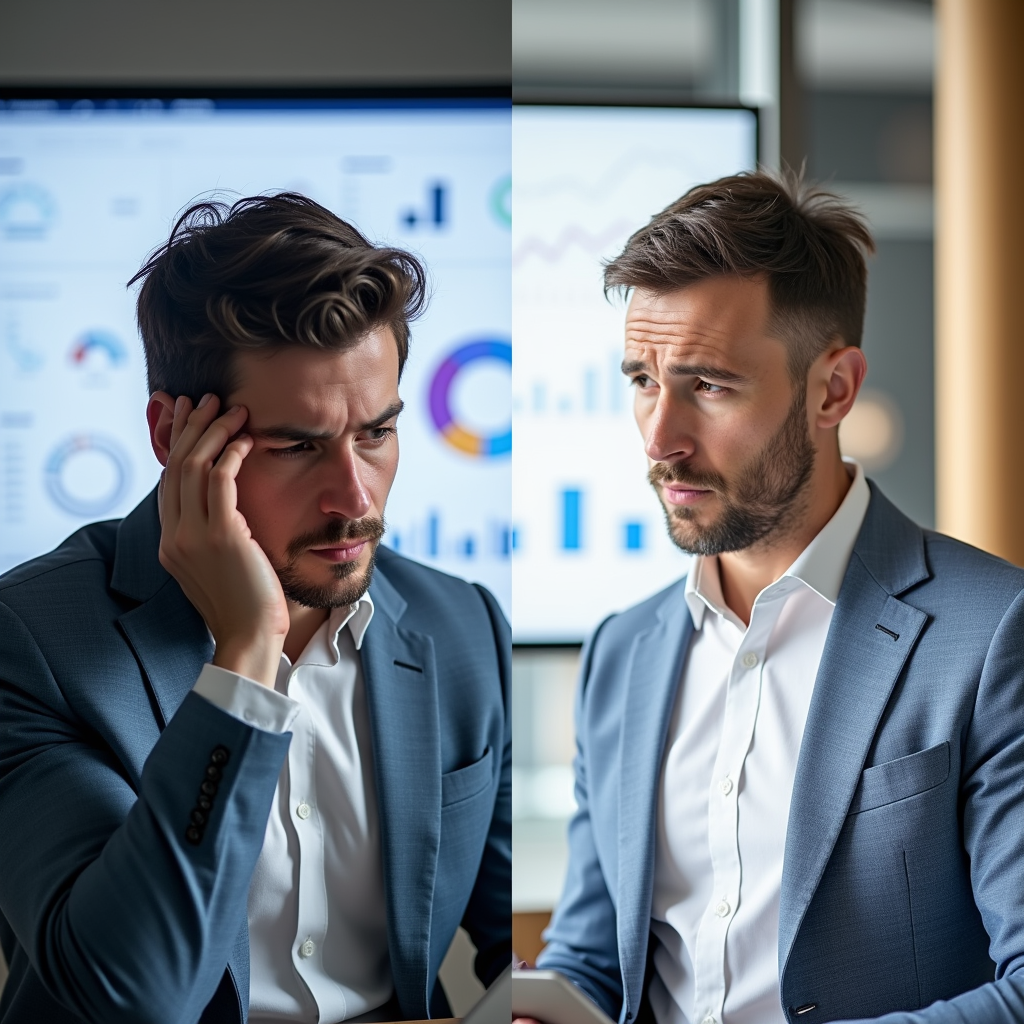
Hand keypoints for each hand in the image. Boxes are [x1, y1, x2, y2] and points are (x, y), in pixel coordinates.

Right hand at [159, 393, 288, 686]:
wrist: (250, 637)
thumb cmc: (246, 605)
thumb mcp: (220, 565)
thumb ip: (214, 535)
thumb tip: (226, 508)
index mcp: (170, 543)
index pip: (168, 482)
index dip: (176, 445)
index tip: (188, 416)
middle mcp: (174, 536)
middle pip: (175, 467)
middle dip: (190, 427)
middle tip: (205, 399)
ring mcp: (192, 536)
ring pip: (194, 467)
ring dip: (214, 432)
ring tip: (233, 409)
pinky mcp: (220, 536)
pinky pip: (220, 480)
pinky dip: (231, 454)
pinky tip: (246, 439)